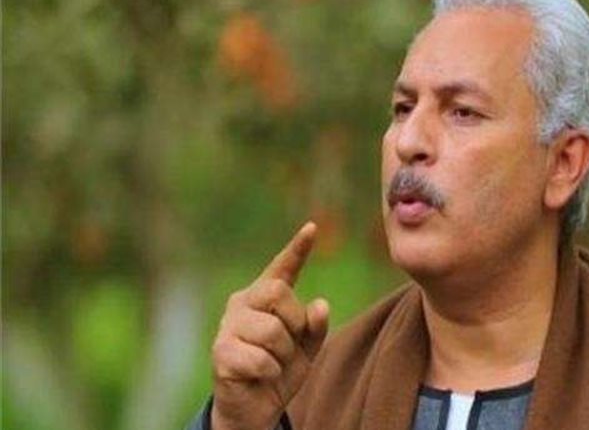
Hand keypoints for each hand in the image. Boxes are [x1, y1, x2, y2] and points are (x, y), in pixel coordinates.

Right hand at [210, 222, 328, 429]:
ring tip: (274, 364)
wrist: (256, 407)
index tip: (312, 228)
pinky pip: (262, 359)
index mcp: (265, 298)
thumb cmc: (280, 369)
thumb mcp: (307, 348)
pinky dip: (271, 373)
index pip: (282, 268)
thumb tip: (320, 305)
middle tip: (289, 345)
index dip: (297, 248)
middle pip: (278, 293)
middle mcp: (243, 304)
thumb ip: (315, 326)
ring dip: (283, 355)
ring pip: (272, 330)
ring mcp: (228, 327)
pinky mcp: (221, 353)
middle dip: (294, 323)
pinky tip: (261, 376)